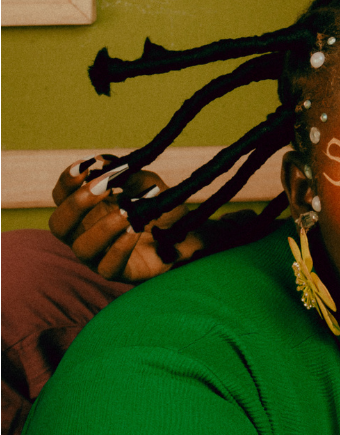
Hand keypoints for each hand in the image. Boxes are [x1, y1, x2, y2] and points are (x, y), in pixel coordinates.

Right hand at [49, 158, 195, 281]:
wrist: (186, 232)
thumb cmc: (157, 205)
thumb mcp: (145, 183)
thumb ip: (126, 175)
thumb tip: (104, 161)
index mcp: (85, 208)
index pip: (61, 196)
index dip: (67, 181)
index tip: (85, 165)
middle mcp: (84, 233)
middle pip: (59, 225)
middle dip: (77, 204)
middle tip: (103, 187)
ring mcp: (98, 256)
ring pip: (82, 248)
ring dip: (104, 226)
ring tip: (128, 212)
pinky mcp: (119, 273)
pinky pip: (108, 268)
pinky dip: (120, 248)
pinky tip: (135, 230)